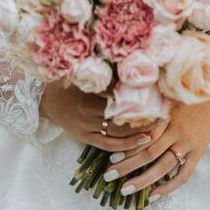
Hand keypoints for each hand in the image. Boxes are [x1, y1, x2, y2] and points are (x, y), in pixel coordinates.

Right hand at [39, 79, 167, 151]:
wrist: (45, 100)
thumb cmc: (66, 82)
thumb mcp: (82, 73)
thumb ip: (103, 71)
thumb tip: (128, 62)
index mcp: (88, 98)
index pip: (118, 102)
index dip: (138, 101)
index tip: (157, 97)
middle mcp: (88, 116)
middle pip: (120, 121)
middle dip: (142, 120)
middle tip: (163, 116)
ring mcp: (87, 129)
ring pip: (116, 136)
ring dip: (136, 136)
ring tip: (156, 132)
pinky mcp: (85, 138)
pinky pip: (107, 145)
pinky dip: (123, 147)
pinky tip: (138, 144)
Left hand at [100, 97, 209, 201]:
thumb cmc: (187, 97)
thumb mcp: (168, 97)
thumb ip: (151, 108)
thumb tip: (126, 116)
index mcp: (167, 116)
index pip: (143, 136)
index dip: (127, 148)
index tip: (111, 158)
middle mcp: (177, 131)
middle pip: (149, 153)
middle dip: (127, 166)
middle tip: (109, 176)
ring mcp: (188, 144)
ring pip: (163, 167)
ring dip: (143, 180)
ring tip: (126, 189)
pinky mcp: (198, 153)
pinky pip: (183, 175)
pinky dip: (168, 187)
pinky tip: (153, 195)